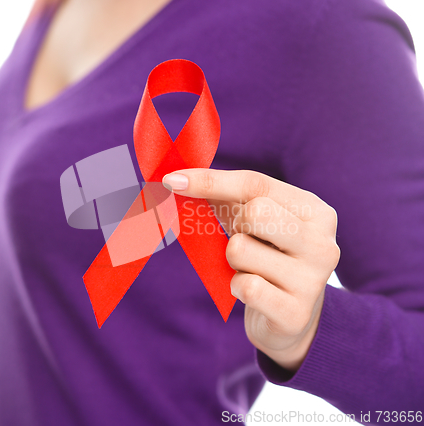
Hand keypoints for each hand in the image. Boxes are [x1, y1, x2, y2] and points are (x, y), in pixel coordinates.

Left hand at [163, 169, 339, 372]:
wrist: (291, 317)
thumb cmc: (268, 257)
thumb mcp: (256, 223)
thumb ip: (227, 196)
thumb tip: (178, 180)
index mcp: (316, 213)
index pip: (256, 184)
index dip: (211, 180)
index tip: (174, 179)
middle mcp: (323, 244)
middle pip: (255, 212)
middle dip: (236, 227)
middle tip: (247, 242)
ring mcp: (313, 280)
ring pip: (240, 250)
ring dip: (234, 261)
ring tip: (253, 270)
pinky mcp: (295, 313)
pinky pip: (245, 286)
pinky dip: (237, 287)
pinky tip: (254, 292)